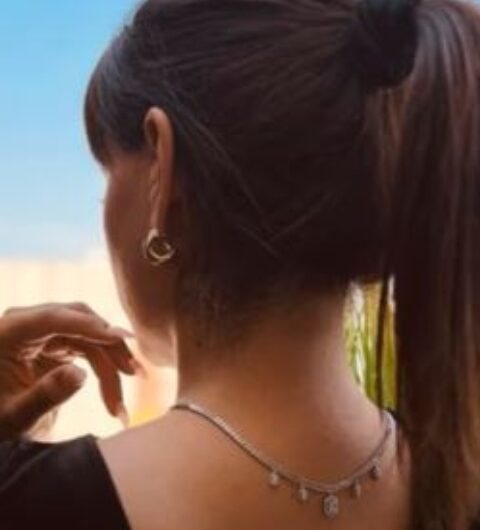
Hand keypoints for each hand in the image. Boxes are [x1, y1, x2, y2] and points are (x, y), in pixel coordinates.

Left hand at [0, 302, 139, 439]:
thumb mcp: (12, 416)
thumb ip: (43, 395)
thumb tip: (80, 373)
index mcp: (8, 331)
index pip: (53, 317)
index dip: (89, 325)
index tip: (120, 336)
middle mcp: (28, 324)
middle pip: (80, 322)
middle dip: (111, 347)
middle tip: (134, 372)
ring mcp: (44, 331)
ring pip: (91, 337)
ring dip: (112, 364)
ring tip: (122, 401)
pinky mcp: (56, 342)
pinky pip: (89, 347)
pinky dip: (104, 368)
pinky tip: (114, 393)